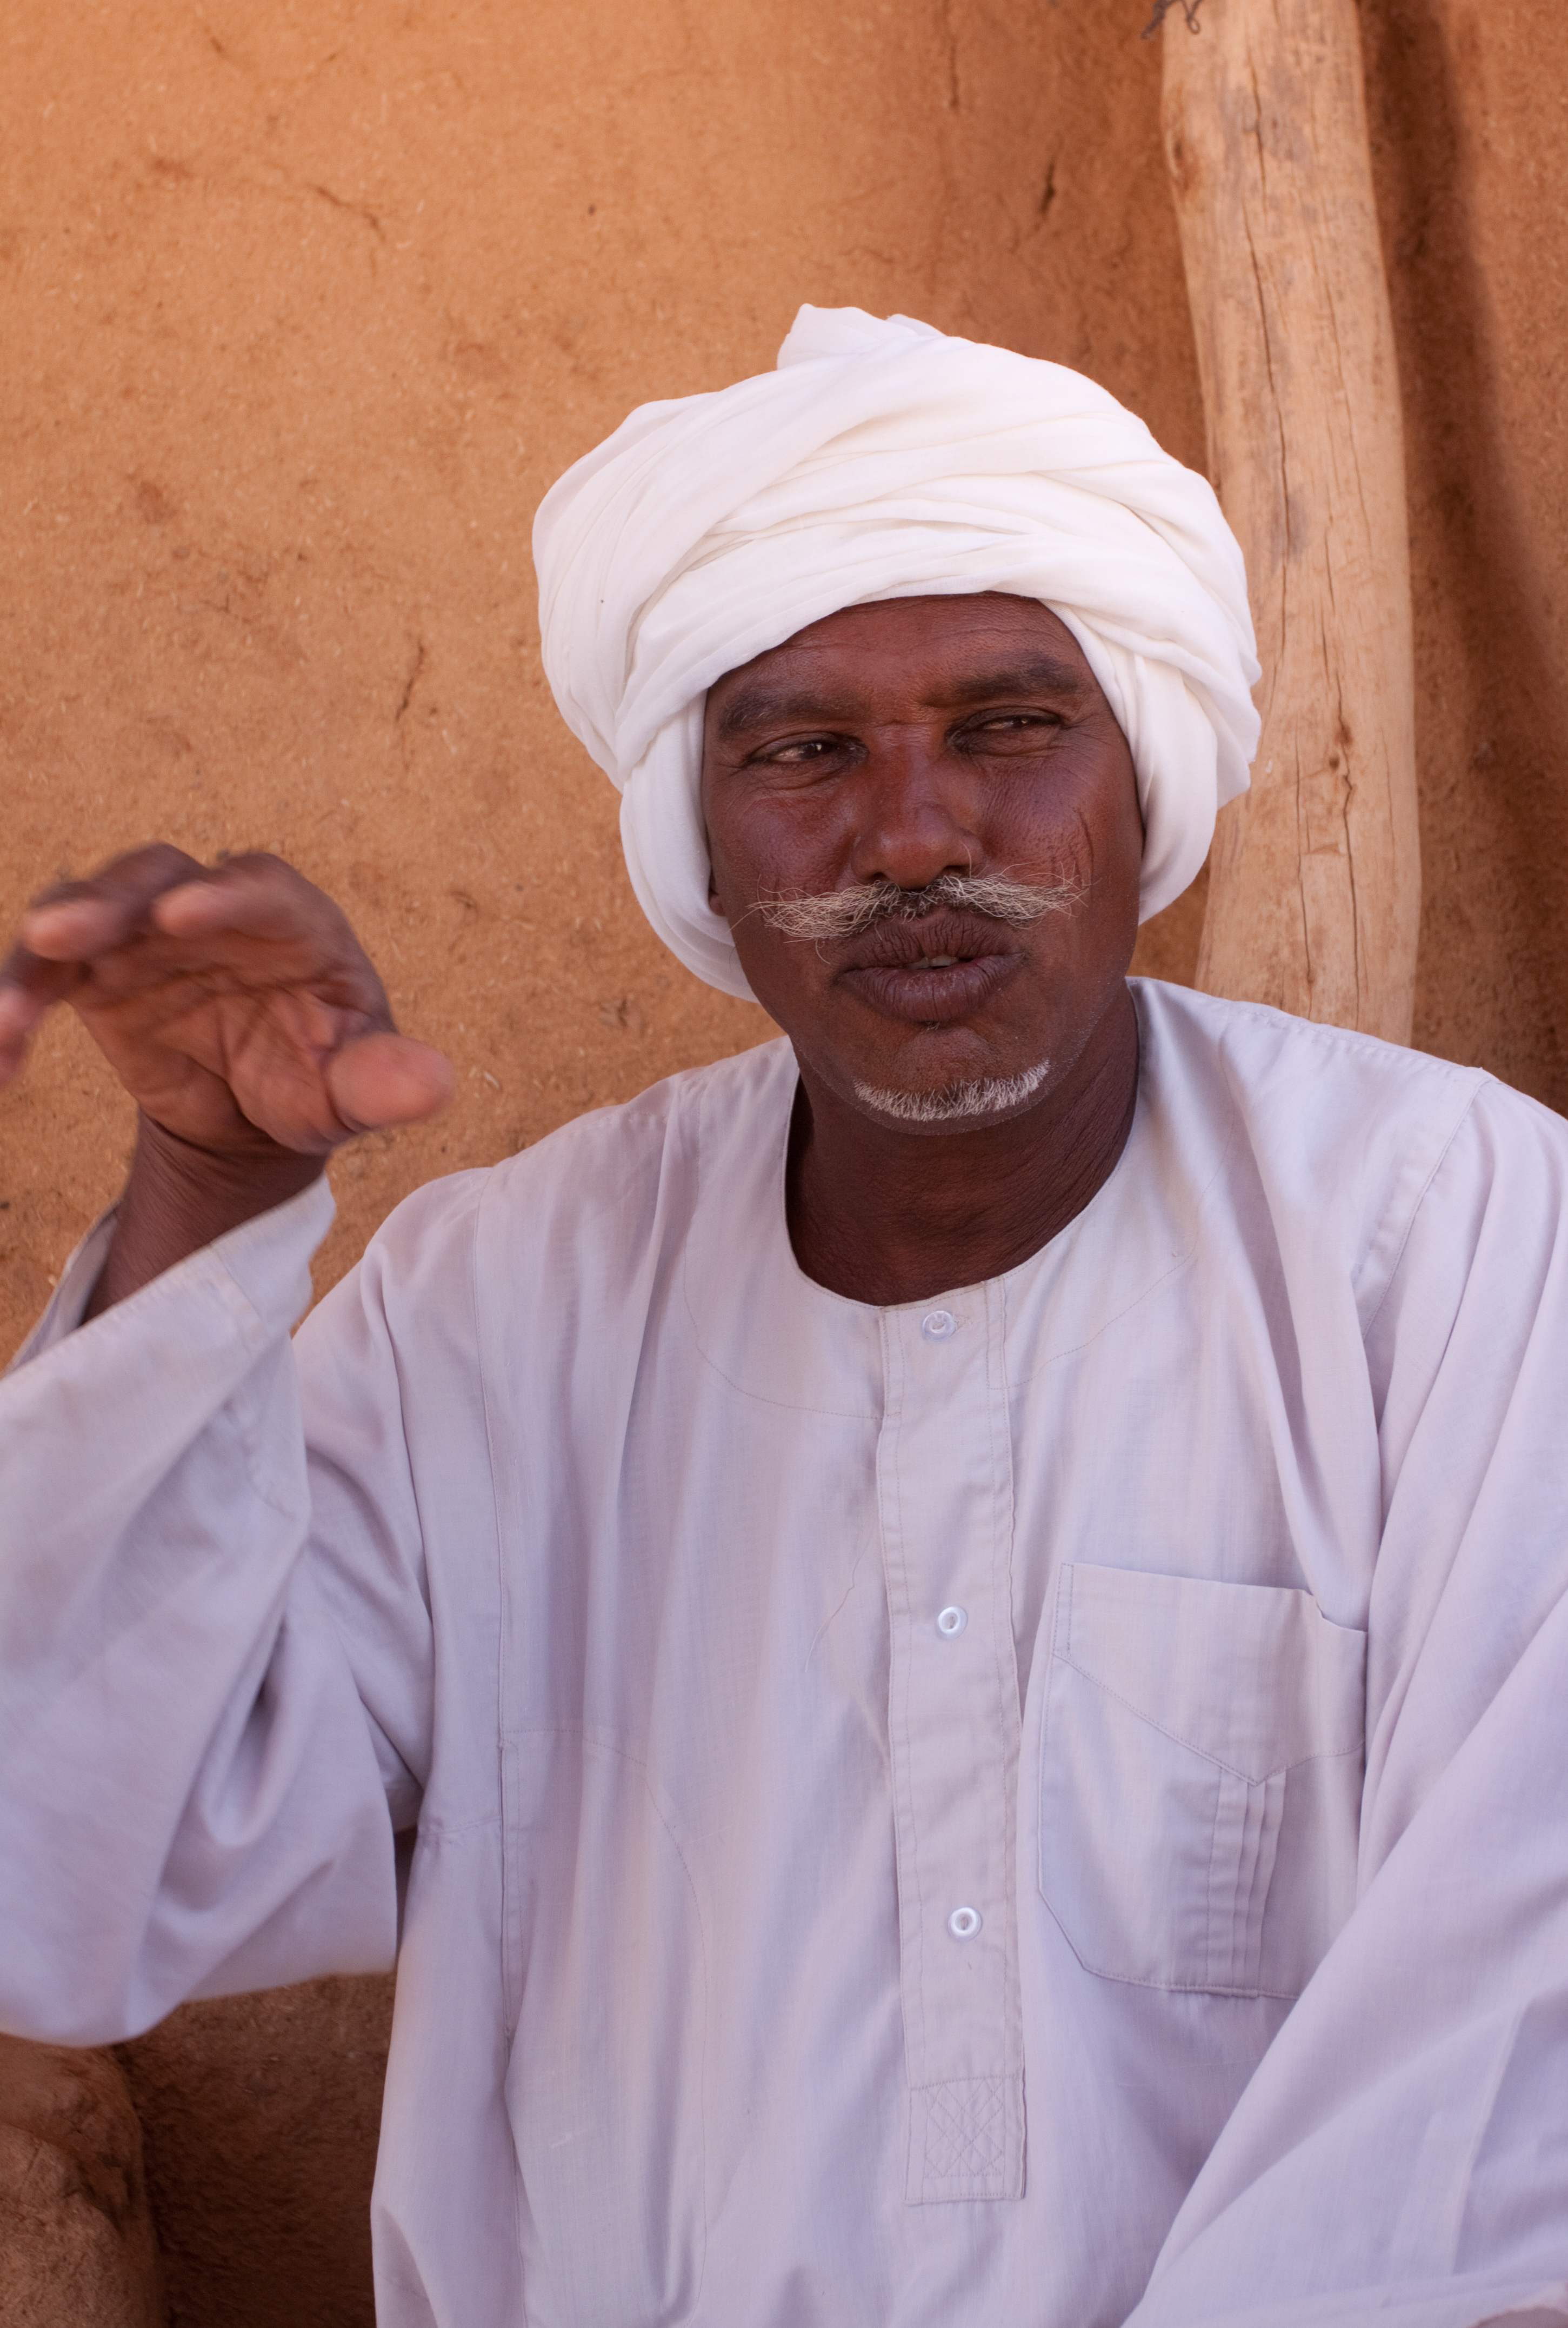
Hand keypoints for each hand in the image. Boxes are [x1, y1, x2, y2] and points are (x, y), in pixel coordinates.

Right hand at [0, 844, 451, 1154]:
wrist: (260, 1115)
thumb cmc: (321, 1081)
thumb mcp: (353, 1093)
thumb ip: (384, 1084)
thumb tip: (434, 1083)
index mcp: (294, 924)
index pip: (262, 887)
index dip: (223, 895)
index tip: (182, 916)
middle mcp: (214, 911)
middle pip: (156, 878)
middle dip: (110, 901)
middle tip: (64, 932)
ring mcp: (147, 935)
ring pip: (86, 913)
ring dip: (44, 952)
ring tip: (10, 1010)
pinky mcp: (98, 972)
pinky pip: (46, 976)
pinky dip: (17, 1008)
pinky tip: (3, 1062)